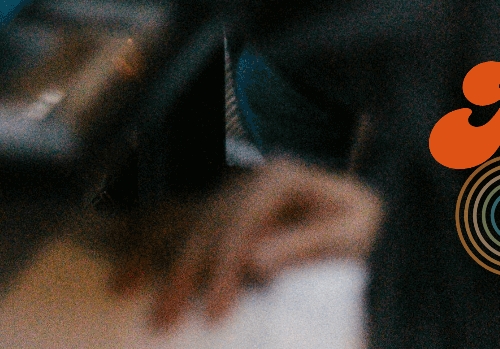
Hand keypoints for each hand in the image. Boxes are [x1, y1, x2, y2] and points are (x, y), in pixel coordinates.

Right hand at [143, 159, 381, 328]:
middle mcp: (250, 179)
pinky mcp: (227, 206)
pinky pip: (181, 216)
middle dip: (179, 274)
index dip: (222, 270)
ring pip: (183, 218)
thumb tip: (253, 260)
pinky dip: (152, 234)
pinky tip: (127, 255)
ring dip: (151, 254)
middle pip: (204, 225)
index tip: (212, 314)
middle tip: (161, 320)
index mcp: (281, 180)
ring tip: (122, 286)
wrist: (376, 214)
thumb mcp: (354, 235)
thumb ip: (307, 245)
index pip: (239, 228)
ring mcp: (234, 189)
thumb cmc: (370, 230)